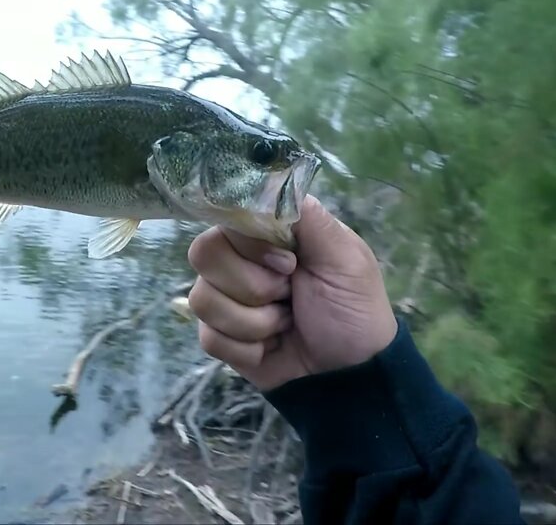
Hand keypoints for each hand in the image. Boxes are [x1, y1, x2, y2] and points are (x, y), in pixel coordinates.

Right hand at [186, 195, 397, 390]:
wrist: (350, 374)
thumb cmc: (353, 308)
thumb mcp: (345, 258)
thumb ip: (308, 217)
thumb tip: (269, 182)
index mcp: (266, 234)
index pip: (226, 218)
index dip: (251, 245)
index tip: (288, 263)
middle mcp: (238, 260)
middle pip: (204, 253)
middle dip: (254, 286)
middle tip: (289, 295)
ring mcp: (225, 298)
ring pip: (203, 299)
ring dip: (255, 321)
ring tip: (286, 324)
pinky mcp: (219, 336)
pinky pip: (209, 337)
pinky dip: (248, 348)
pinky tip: (272, 347)